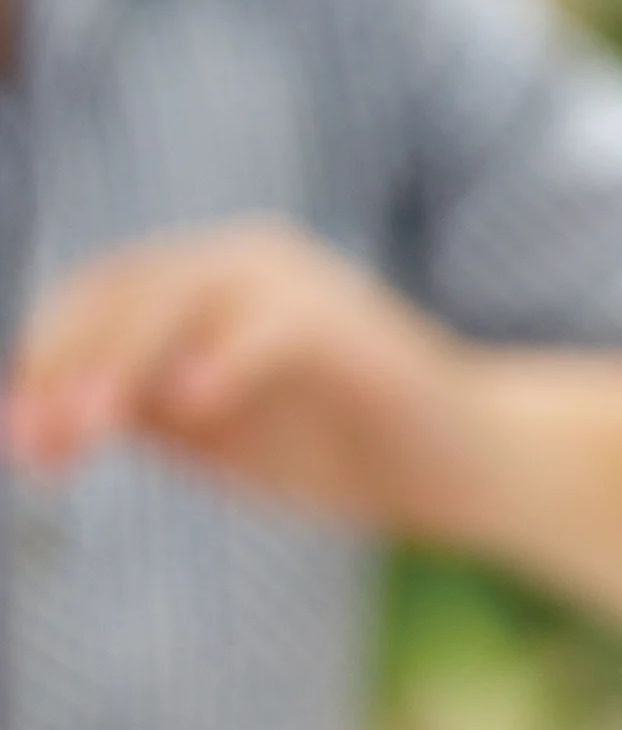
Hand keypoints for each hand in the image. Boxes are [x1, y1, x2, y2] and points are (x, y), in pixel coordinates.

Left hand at [7, 217, 474, 529]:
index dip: (44, 368)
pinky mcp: (348, 318)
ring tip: (90, 426)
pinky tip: (190, 407)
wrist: (467, 469)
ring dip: (122, 360)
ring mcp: (299, 281)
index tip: (20, 448)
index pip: (95, 303)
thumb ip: (136, 409)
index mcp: (205, 283)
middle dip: (67, 368)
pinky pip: (269, 325)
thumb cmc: (346, 451)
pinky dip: (224, 360)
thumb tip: (34, 415)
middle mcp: (245, 260)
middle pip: (122, 291)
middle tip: (41, 444)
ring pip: (178, 294)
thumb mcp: (216, 433)